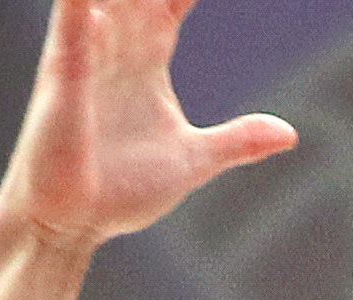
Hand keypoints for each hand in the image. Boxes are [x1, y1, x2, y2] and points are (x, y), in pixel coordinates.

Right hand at [0, 0, 294, 250]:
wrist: (70, 225)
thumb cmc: (118, 191)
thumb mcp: (192, 161)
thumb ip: (237, 141)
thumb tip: (289, 134)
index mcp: (148, 54)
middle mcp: (117, 43)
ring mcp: (87, 54)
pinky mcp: (63, 77)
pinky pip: (71, 28)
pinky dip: (82, 7)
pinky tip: (96, 5)